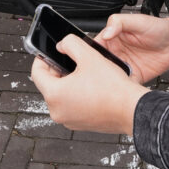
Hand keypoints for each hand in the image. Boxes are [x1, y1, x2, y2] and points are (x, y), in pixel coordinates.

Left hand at [31, 34, 147, 134]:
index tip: (48, 53)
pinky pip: (72, 106)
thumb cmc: (113, 88)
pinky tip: (92, 87)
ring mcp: (69, 120)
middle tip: (72, 61)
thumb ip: (71, 44)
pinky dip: (78, 95)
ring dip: (69, 83)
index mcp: (54, 95)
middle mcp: (57, 111)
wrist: (132, 109)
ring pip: (61, 96)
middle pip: (49, 85)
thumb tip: (63, 45)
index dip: (42, 58)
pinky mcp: (80, 124)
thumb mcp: (89, 55)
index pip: (36, 72)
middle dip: (59, 70)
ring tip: (85, 73)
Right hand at [95, 13, 168, 83]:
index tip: (89, 61)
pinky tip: (123, 88)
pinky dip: (122, 89)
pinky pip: (125, 85)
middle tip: (98, 76)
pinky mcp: (135, 76)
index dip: (90, 54)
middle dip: (97, 71)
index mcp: (113, 39)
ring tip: (109, 84)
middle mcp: (117, 53)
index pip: (95, 47)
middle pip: (100, 65)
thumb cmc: (157, 27)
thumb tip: (106, 33)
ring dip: (109, 81)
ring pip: (110, 77)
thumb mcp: (137, 20)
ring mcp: (125, 66)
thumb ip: (119, 23)